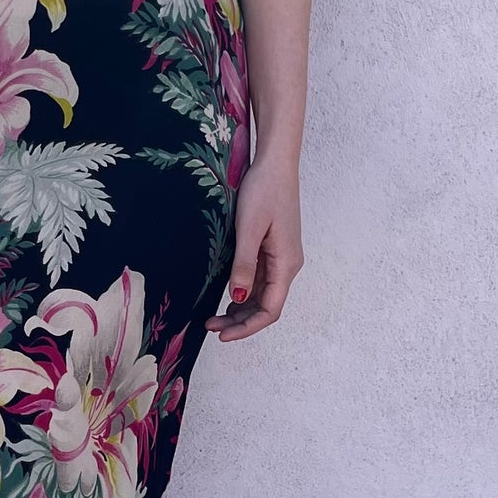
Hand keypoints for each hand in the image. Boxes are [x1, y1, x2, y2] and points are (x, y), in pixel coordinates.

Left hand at [205, 151, 303, 340]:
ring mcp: (281, 257)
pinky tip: (227, 296)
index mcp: (286, 263)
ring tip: (213, 316)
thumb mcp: (249, 228)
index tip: (222, 335)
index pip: (270, 309)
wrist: (275, 163)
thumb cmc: (264, 190)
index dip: (247, 327)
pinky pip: (261, 280)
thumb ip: (244, 264)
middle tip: (210, 326)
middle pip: (266, 306)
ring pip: (263, 295)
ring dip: (241, 310)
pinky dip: (245, 293)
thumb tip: (239, 297)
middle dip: (240, 322)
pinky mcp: (274, 249)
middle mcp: (288, 264)